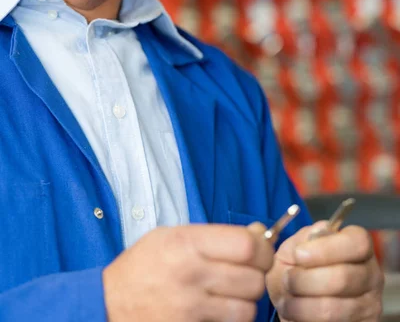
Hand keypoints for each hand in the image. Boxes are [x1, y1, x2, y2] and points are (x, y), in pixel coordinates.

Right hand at [103, 223, 273, 321]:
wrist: (108, 305)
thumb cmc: (143, 267)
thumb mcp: (172, 236)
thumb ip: (216, 235)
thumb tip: (259, 233)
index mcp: (187, 243)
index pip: (248, 246)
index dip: (262, 248)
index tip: (259, 250)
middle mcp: (191, 275)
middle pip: (253, 278)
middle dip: (256, 275)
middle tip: (245, 273)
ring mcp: (191, 308)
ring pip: (247, 309)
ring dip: (245, 302)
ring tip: (230, 294)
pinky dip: (231, 320)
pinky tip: (218, 310)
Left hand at [266, 222, 383, 321]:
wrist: (297, 300)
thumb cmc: (297, 267)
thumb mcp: (294, 248)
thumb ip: (301, 242)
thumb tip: (312, 239)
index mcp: (357, 245)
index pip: (357, 242)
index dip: (326, 249)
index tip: (299, 254)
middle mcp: (371, 273)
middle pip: (343, 277)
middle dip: (305, 280)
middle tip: (287, 280)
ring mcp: (370, 303)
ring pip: (334, 308)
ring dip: (302, 306)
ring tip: (287, 301)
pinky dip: (307, 320)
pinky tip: (297, 314)